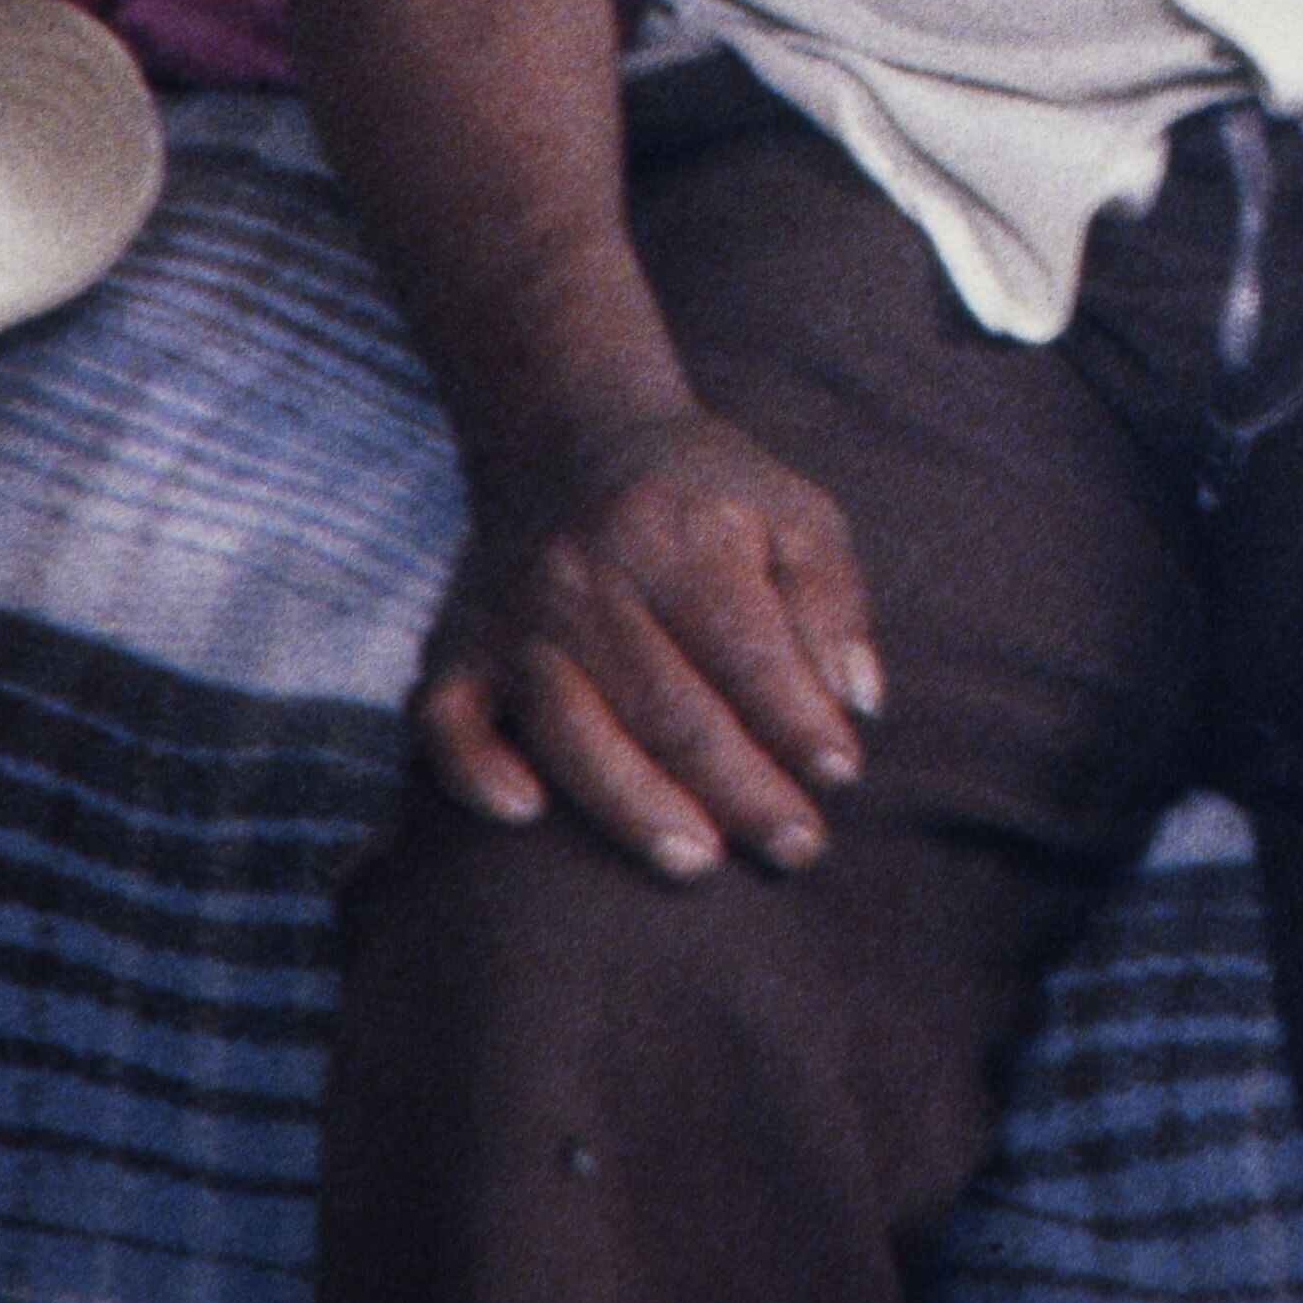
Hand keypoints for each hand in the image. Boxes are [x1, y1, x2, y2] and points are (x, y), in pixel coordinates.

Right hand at [414, 407, 882, 885]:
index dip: (797, 721)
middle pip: (668, 707)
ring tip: (700, 861)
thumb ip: (832, 604)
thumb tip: (857, 704)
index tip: (842, 777)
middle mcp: (586, 576)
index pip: (746, 652)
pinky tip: (526, 814)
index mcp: (678, 535)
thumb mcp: (793, 513)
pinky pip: (445, 721)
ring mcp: (513, 618)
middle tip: (797, 849)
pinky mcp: (455, 649)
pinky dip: (475, 771)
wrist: (569, 441)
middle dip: (739, 789)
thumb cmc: (704, 498)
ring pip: (572, 730)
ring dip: (635, 807)